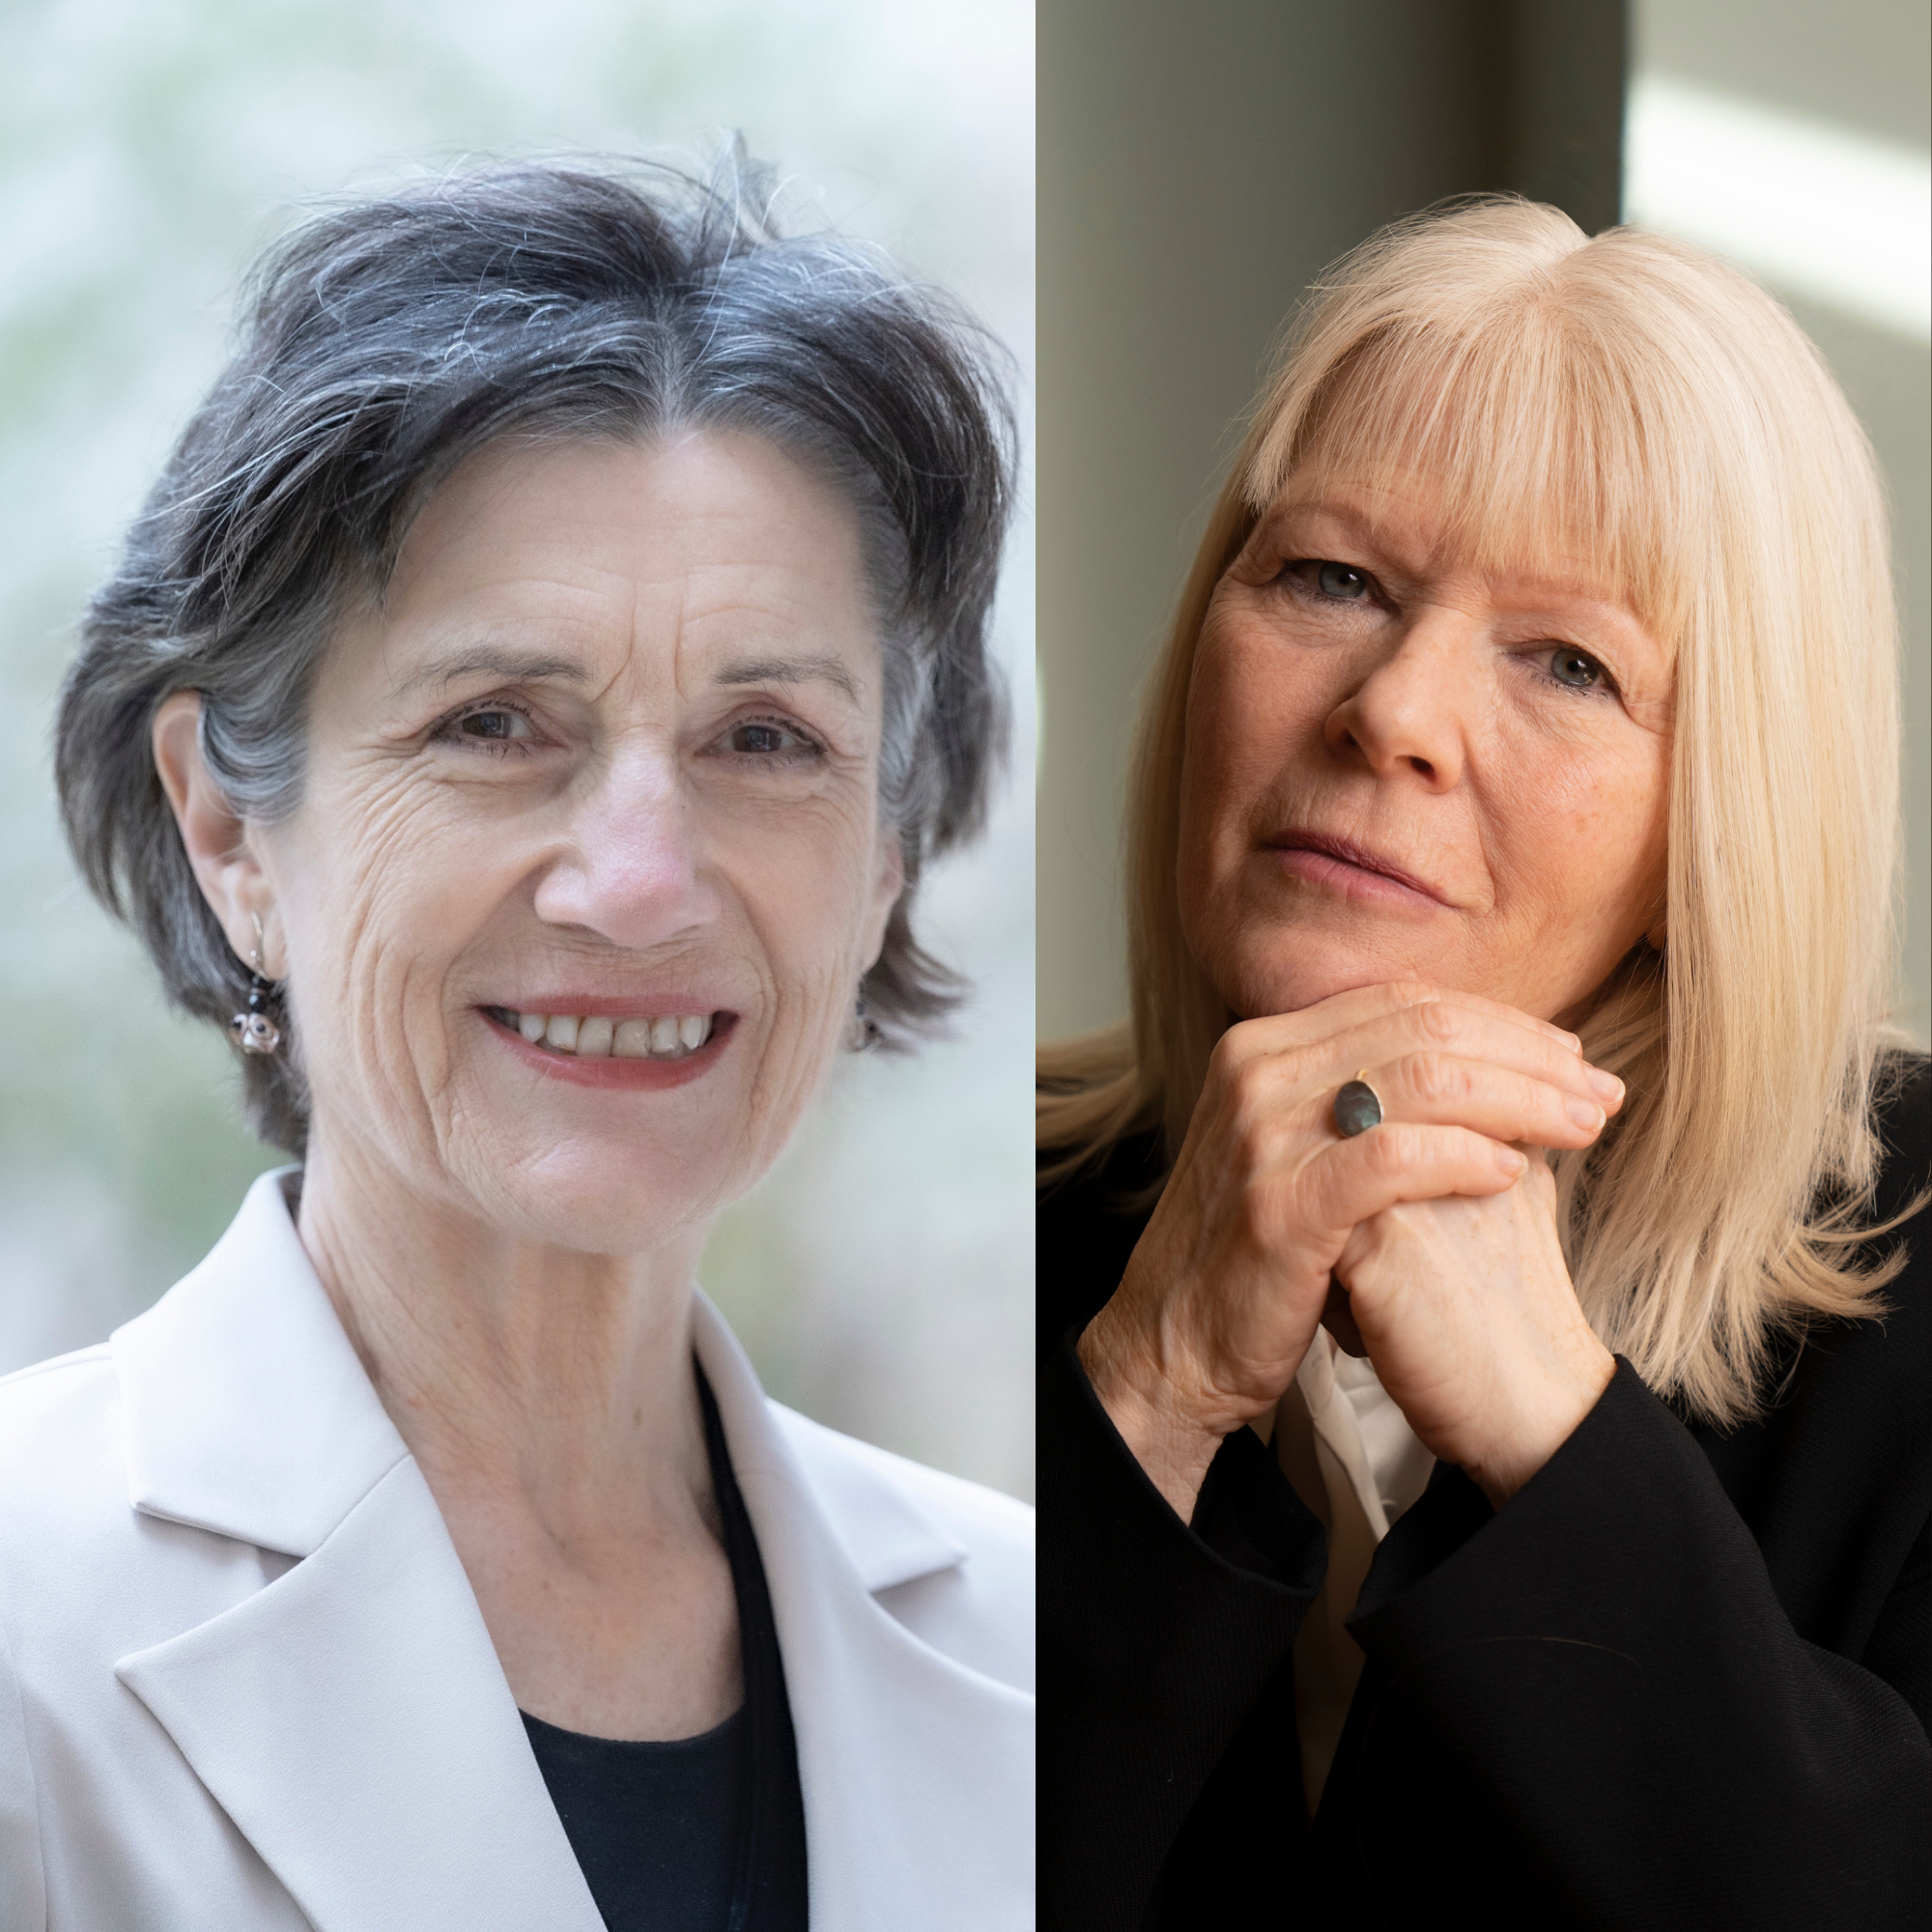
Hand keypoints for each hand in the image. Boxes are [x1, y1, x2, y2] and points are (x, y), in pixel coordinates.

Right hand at [1078, 981, 1622, 1518]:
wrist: (1173, 1343)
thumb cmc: (1257, 1251)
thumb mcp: (1297, 1147)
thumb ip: (1359, 1093)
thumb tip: (1471, 1051)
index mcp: (1264, 1046)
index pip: (1404, 1000)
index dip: (1501, 1022)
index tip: (1571, 1057)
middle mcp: (1256, 1072)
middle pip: (1424, 1030)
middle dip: (1530, 1058)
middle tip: (1601, 1091)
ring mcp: (1262, 1135)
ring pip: (1420, 1081)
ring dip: (1521, 1100)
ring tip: (1583, 1127)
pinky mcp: (1279, 1204)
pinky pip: (1392, 1158)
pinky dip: (1464, 1158)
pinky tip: (1514, 1173)